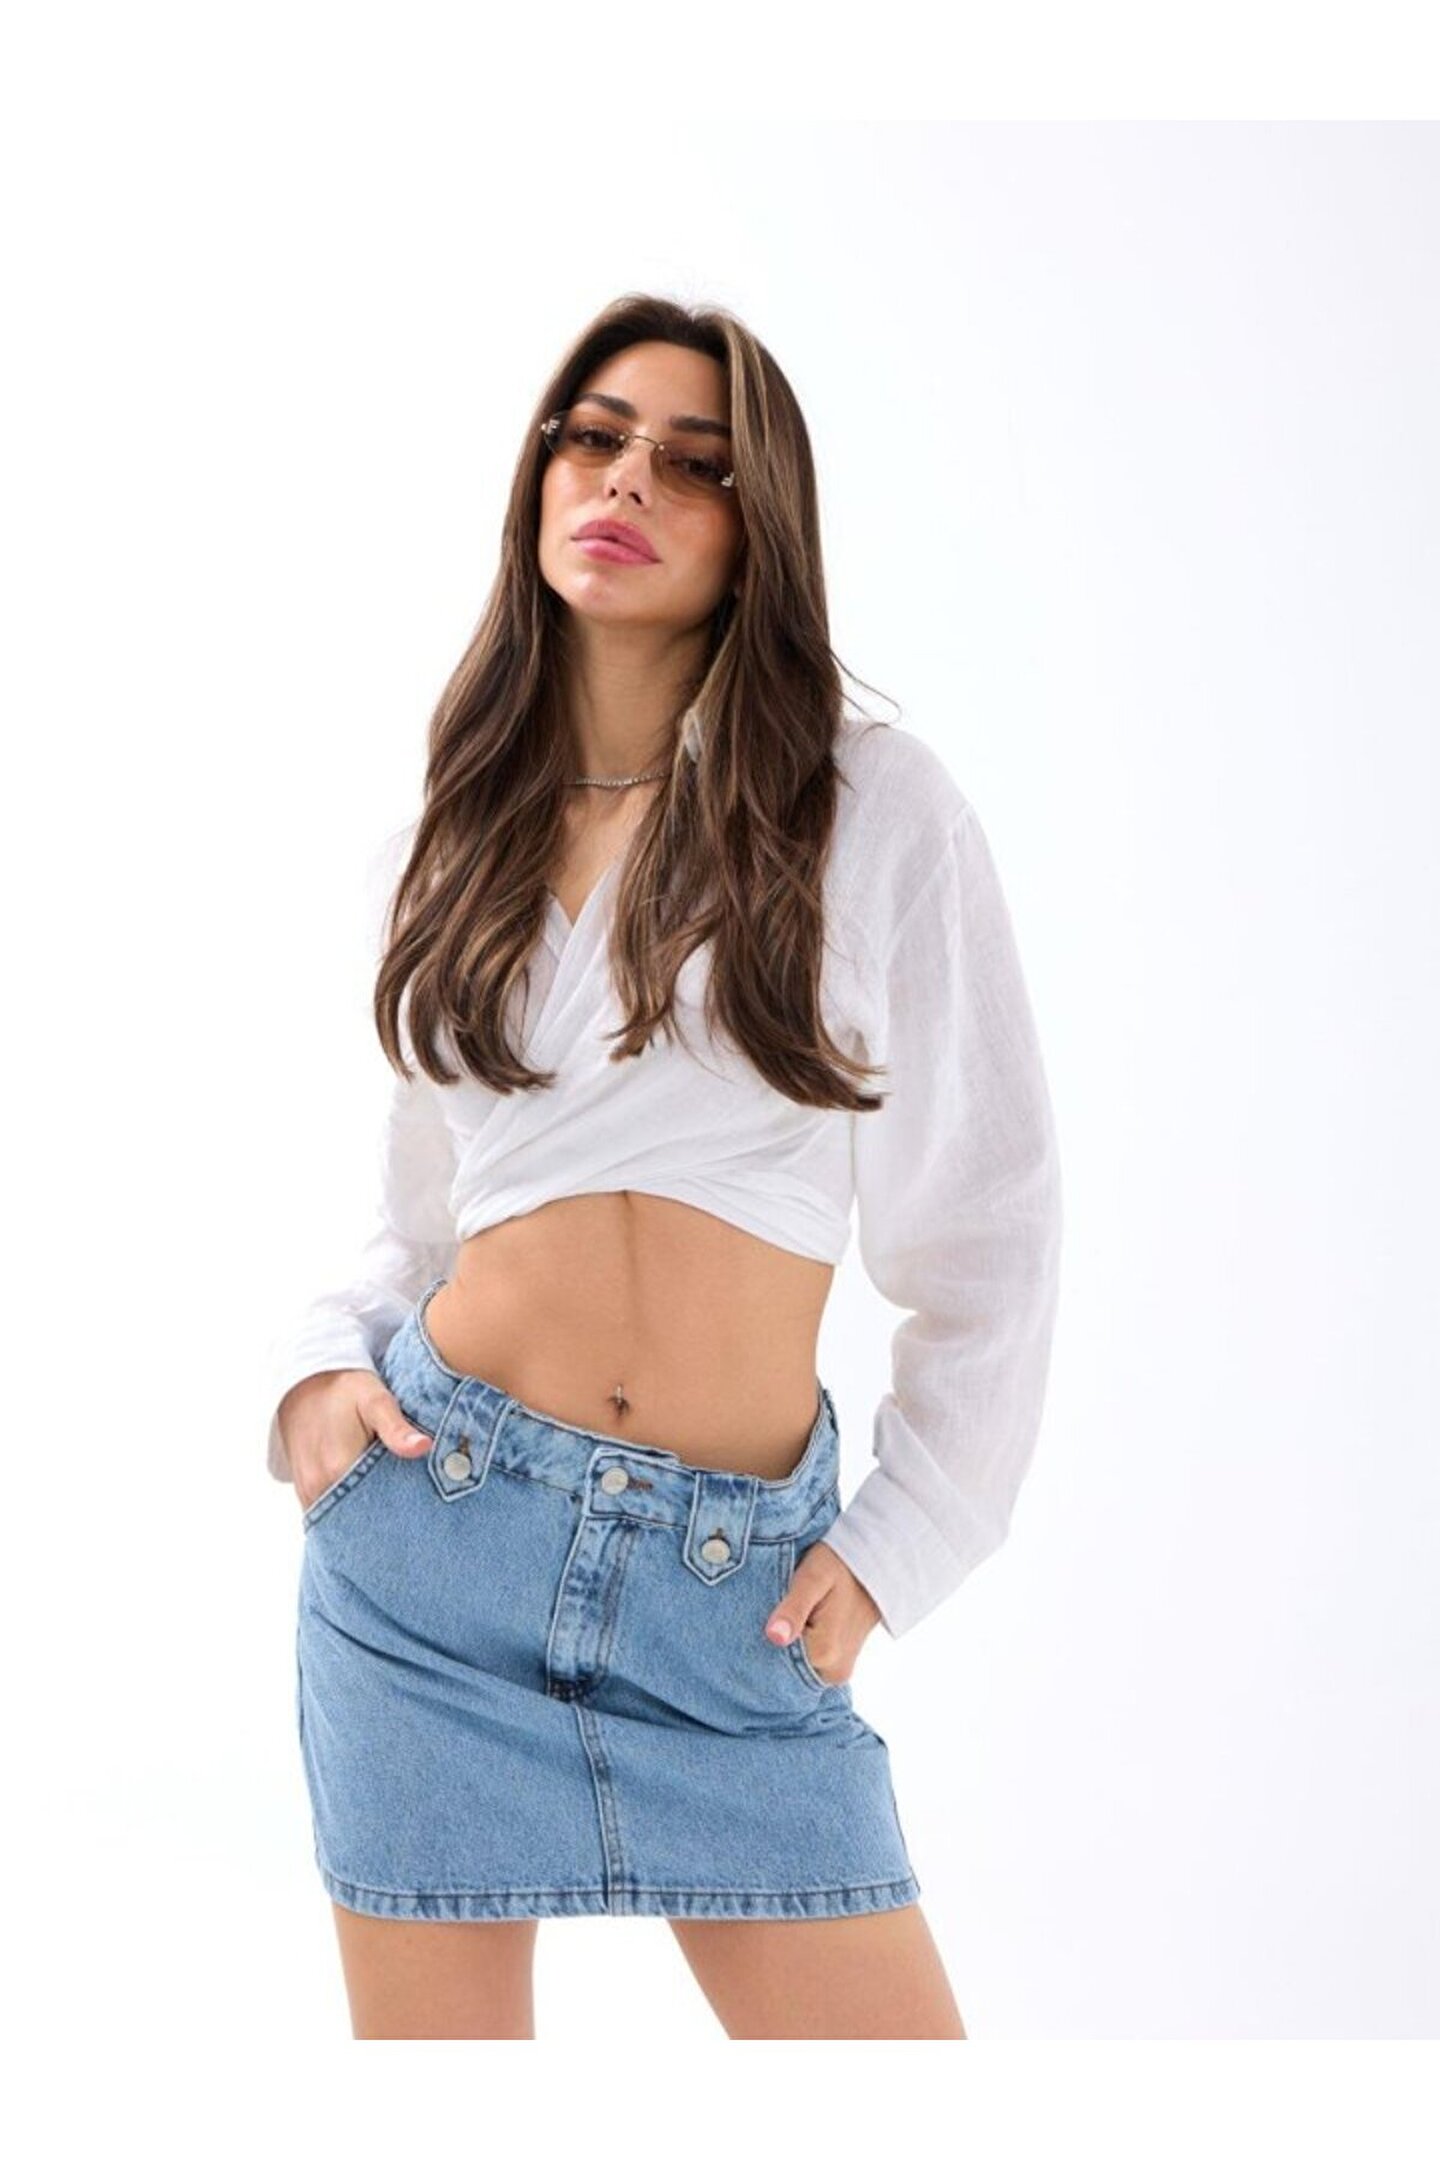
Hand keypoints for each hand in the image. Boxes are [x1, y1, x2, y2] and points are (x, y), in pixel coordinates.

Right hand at [278, 1368, 433, 1512]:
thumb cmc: (346, 1389)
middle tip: (413, 1521)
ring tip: (394, 1514)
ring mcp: (307, 1491)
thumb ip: (397, 1428)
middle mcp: (318, 1486)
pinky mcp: (304, 1490)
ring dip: (366, 1520)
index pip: (374, 1512)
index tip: (420, 1518)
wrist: (306, 1382)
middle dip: (385, 1524)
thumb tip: (424, 1446)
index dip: (400, 1516)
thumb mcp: (375, 1400)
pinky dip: (350, 1514)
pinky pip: (330, 1514)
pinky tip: (371, 1507)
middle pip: (358, 1521)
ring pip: (342, 1520)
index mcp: (337, 1468)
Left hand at [763, 1538, 881, 1685]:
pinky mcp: (839, 1666)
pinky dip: (799, 1647)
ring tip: (792, 1612)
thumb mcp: (814, 1577)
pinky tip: (801, 1623)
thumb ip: (794, 1609)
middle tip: (779, 1608)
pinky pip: (809, 1664)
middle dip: (775, 1643)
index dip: (762, 1639)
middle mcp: (833, 1672)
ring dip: (787, 1644)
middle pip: (785, 1668)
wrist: (875, 1563)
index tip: (767, 1613)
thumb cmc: (840, 1564)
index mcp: (824, 1654)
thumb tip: (774, 1637)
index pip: (773, 1663)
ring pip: (796, 1666)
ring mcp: (838, 1673)